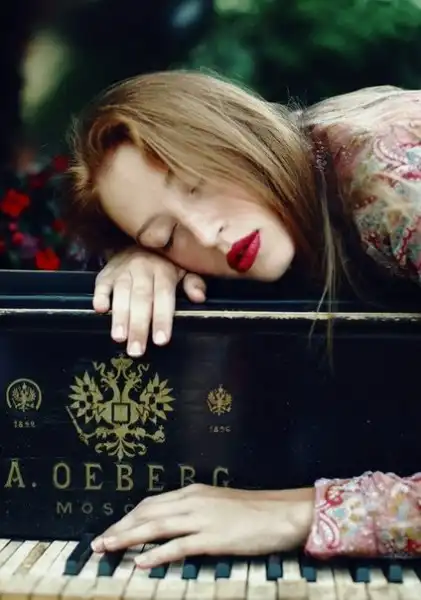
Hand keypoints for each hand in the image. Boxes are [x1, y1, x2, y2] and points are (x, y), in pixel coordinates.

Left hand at [91, 484, 313, 567]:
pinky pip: (179, 545)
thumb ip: (196, 512)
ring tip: (107, 548)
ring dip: (128, 537)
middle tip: (98, 542)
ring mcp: (202, 519)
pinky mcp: (214, 537)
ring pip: (156, 526)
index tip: (111, 529)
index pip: (151, 503)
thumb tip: (175, 526)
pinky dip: (157, 553)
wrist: (282, 513)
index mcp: (193, 493)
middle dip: (120, 527)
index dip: (128, 517)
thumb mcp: (219, 505)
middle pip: (147, 512)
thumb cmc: (254, 512)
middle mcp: (193, 501)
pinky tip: (141, 562)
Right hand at [93, 246, 205, 355]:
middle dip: (138, 325)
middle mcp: (143, 267)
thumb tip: (199, 297)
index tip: (160, 340)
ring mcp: (123, 269)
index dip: (162, 318)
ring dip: (119, 316)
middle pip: (141, 299)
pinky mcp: (106, 272)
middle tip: (136, 350)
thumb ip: (192, 283)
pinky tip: (100, 310)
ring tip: (119, 338)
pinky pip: (101, 283)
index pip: (164, 296)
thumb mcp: (184, 269)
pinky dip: (99, 296)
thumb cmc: (166, 263)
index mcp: (164, 269)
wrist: (141, 242)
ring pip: (121, 293)